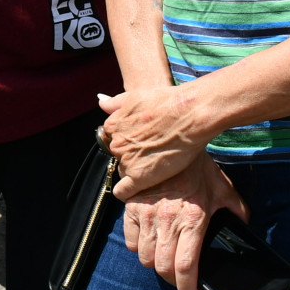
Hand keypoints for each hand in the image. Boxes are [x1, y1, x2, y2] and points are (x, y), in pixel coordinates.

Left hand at [99, 84, 216, 200]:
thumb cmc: (166, 102)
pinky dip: (126, 193)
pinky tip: (134, 193)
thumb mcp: (135, 96)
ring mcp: (126, 160)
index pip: (114, 140)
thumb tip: (101, 102)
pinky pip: (124, 190)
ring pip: (125, 171)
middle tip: (151, 152)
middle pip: (119, 156)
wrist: (188, 114)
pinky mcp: (139, 176)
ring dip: (136, 170)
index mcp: (113, 125)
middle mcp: (115, 143)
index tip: (140, 143)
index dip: (128, 143)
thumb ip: (115, 102)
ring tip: (154, 166)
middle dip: (132, 155)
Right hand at [119, 152, 248, 289]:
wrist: (172, 137)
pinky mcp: (132, 207)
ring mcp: (146, 214)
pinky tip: (150, 244)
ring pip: (145, 258)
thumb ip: (236, 211)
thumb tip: (244, 226)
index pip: (185, 268)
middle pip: (163, 269)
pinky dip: (139, 248)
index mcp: (192, 220)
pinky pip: (130, 241)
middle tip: (182, 282)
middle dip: (173, 282)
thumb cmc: (199, 166)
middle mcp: (167, 220)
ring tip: (166, 262)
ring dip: (156, 265)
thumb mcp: (224, 189)